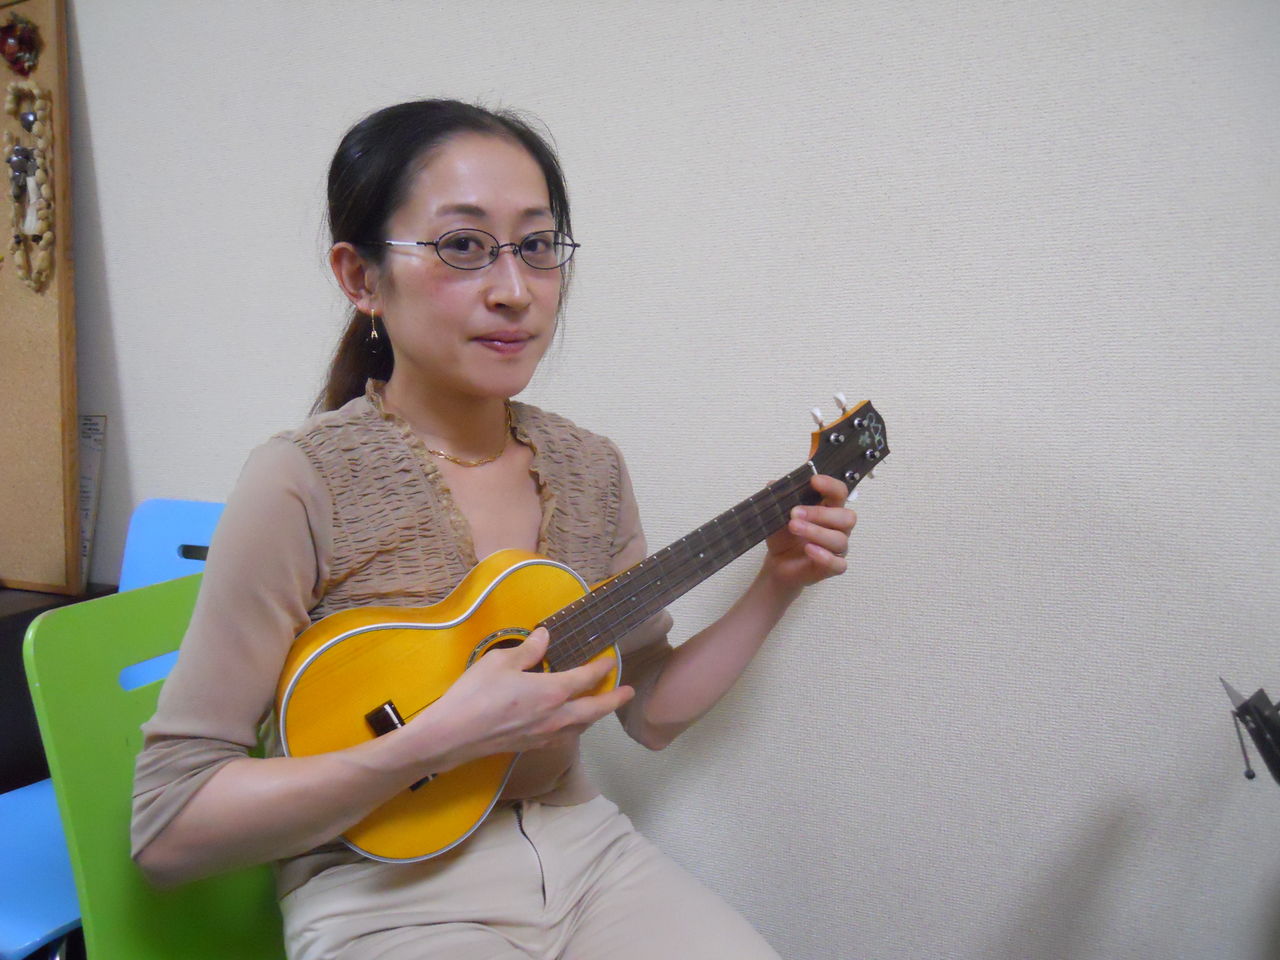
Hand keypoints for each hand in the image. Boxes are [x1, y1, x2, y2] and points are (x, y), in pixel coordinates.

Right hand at [425, 628, 633, 764]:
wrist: (452, 735)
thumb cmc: (476, 694)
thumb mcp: (501, 661)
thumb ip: (527, 650)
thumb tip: (544, 636)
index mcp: (551, 692)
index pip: (585, 679)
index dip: (600, 668)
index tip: (611, 659)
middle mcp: (555, 717)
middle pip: (593, 710)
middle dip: (613, 700)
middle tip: (628, 693)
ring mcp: (543, 736)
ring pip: (580, 728)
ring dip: (594, 717)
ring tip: (599, 709)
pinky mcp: (529, 747)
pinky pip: (562, 739)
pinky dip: (573, 730)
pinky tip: (567, 727)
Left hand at [761, 473, 856, 590]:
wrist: (778, 563)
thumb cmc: (785, 536)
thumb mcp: (778, 515)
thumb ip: (780, 498)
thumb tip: (774, 483)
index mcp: (829, 509)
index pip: (840, 493)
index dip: (830, 486)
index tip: (814, 481)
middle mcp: (838, 528)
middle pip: (846, 517)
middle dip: (821, 513)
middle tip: (795, 512)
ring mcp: (837, 549)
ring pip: (840, 539)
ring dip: (816, 532)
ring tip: (794, 527)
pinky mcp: (833, 568)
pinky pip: (838, 564)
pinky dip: (824, 556)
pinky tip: (808, 549)